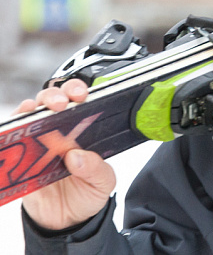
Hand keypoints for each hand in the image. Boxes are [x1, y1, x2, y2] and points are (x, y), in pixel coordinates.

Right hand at [16, 79, 115, 230]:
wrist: (65, 222)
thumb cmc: (87, 194)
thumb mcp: (103, 183)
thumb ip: (96, 169)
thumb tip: (76, 157)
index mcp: (84, 131)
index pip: (79, 102)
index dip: (78, 92)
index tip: (82, 94)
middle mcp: (60, 132)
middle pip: (52, 101)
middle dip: (54, 95)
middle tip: (60, 104)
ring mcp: (38, 143)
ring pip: (30, 115)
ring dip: (31, 109)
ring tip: (34, 111)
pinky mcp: (20, 159)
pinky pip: (11, 141)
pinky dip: (9, 133)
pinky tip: (14, 131)